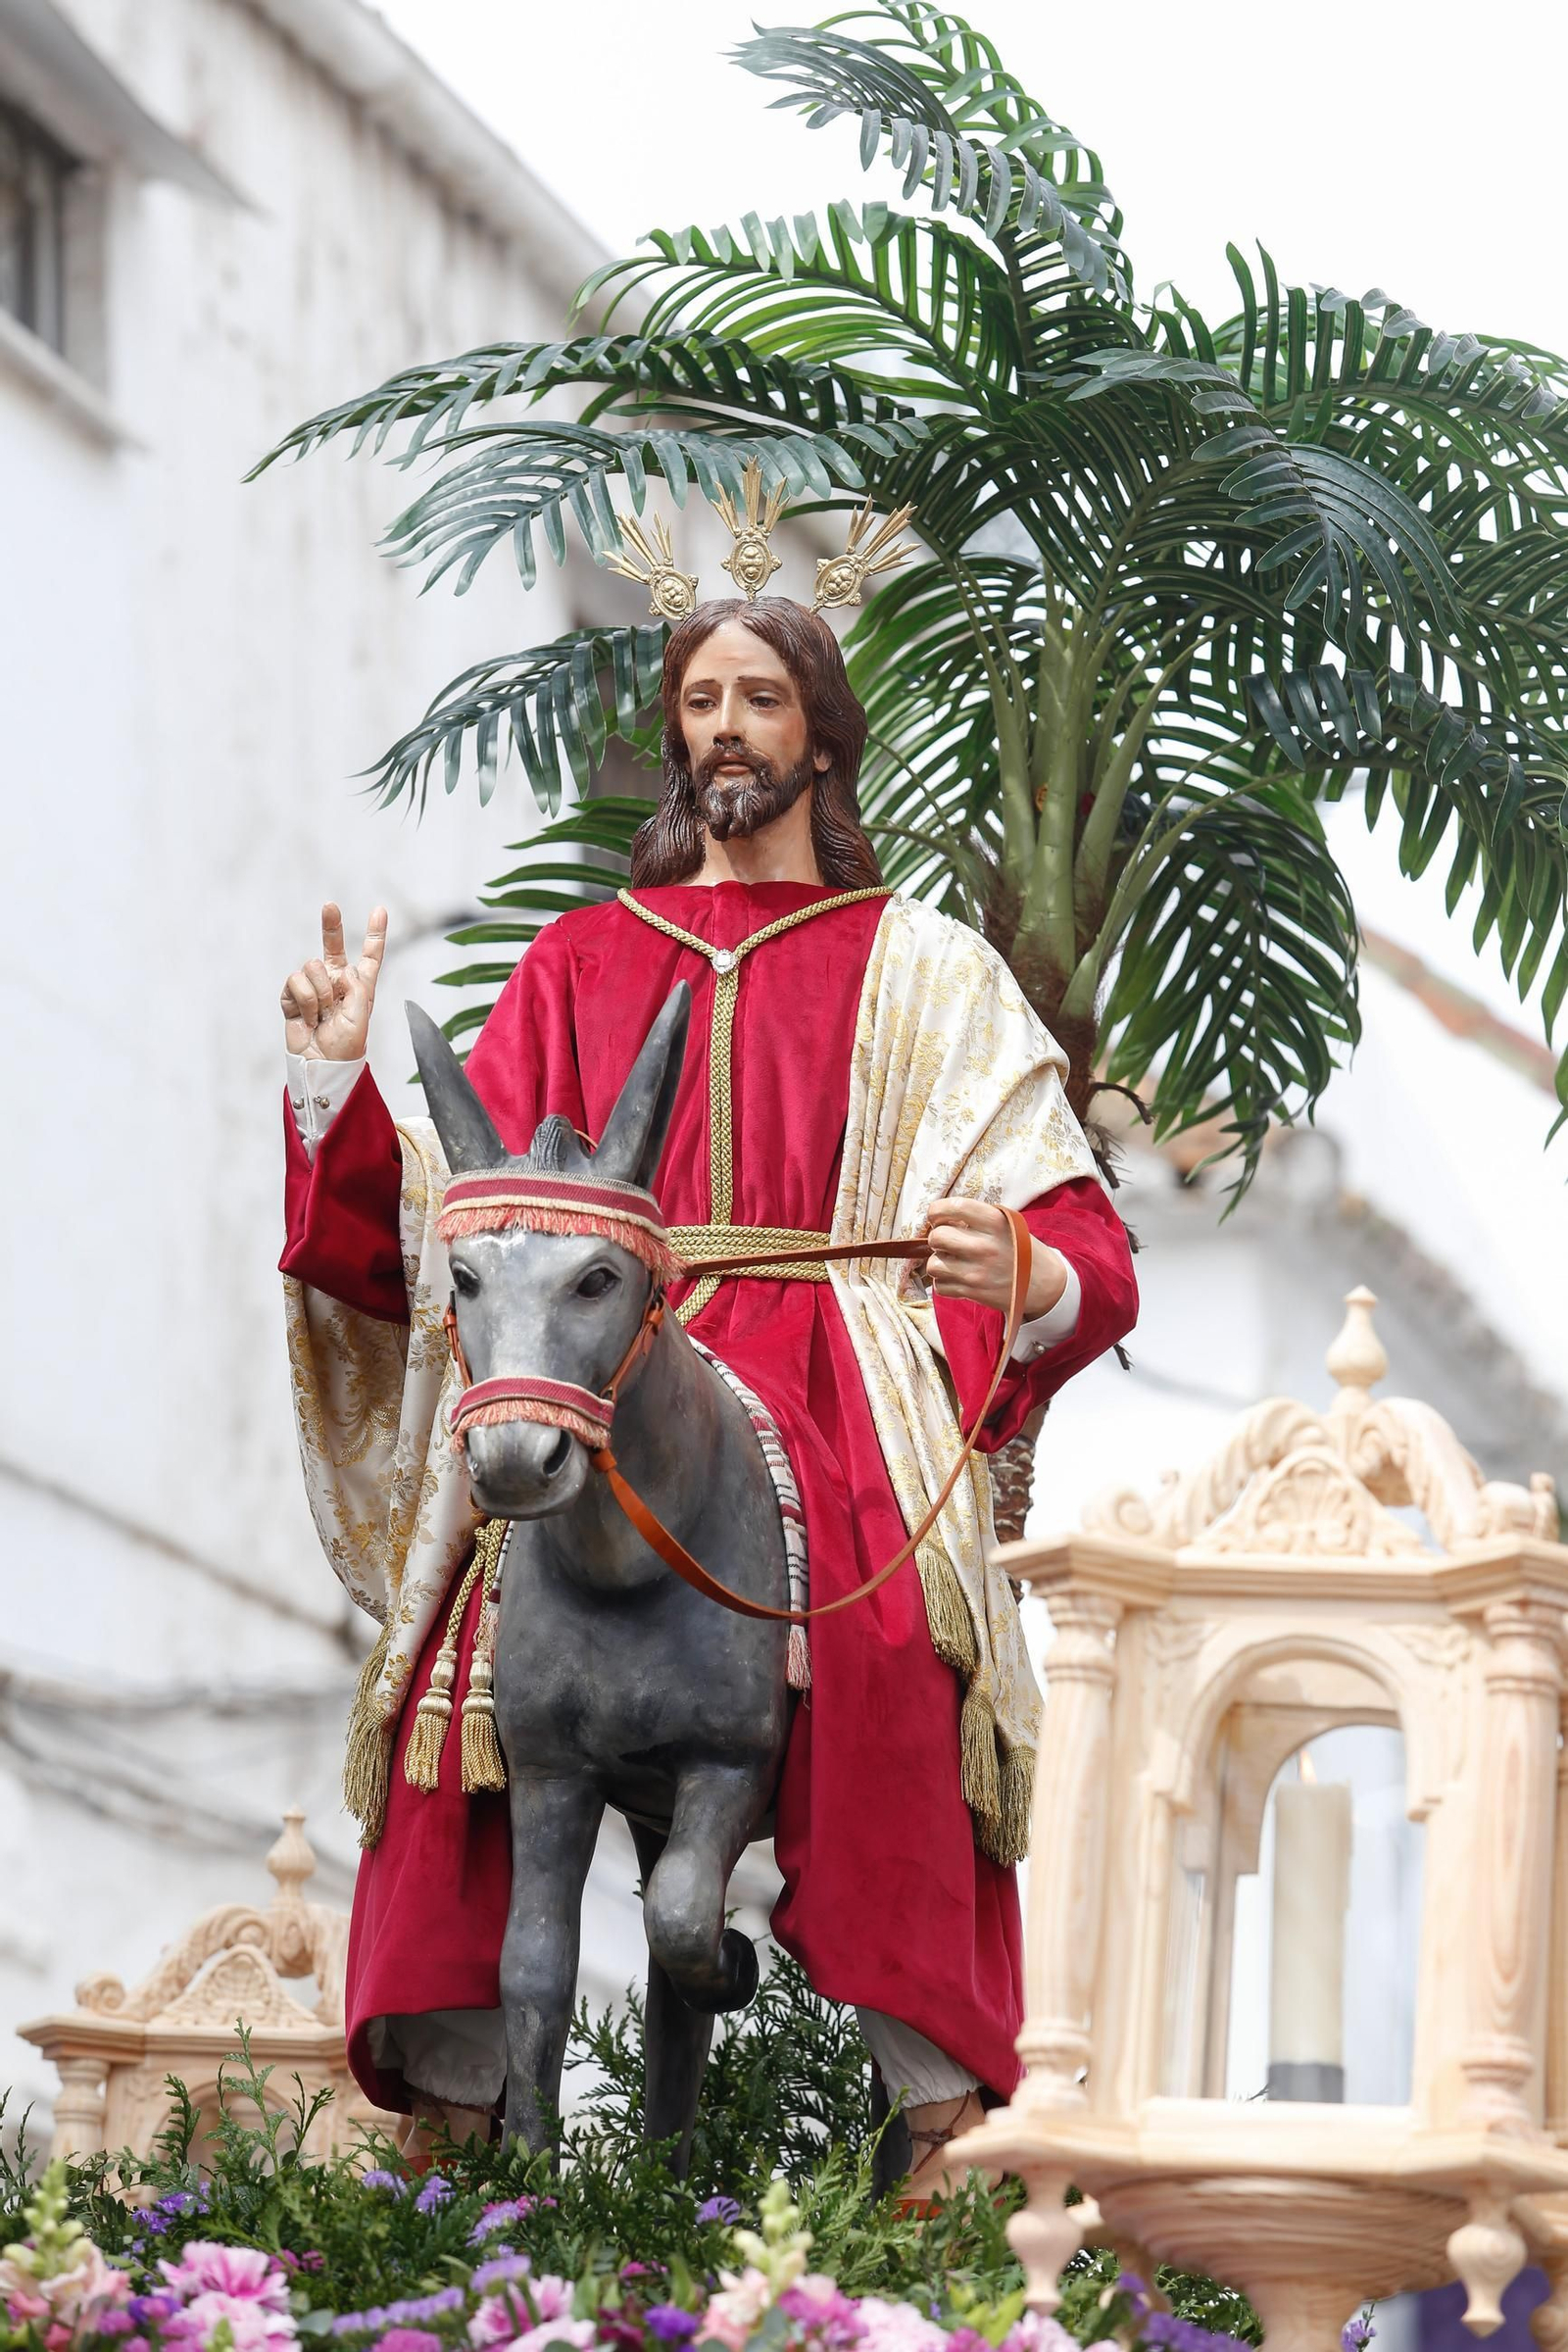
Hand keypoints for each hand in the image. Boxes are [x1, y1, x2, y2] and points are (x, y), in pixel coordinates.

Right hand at [280, 902, 387, 1060]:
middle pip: (333, 947)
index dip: (375, 934)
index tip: (379, 911)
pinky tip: (308, 1017)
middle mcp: (337, 982)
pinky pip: (296, 981)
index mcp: (360, 987)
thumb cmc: (345, 1045)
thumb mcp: (360, 1016)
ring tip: (323, 1014)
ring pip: (312, 966)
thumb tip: (342, 968)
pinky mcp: (293, 996)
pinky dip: (304, 1000)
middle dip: (331, 925)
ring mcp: (314, 987)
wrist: (321, 1064)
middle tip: (330, 906)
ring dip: (319, 992)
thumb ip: (356, 987)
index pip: (369, 957)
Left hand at [921, 1198, 1066, 1320]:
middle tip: (946, 1240)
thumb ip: (978, 1218)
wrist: (1043, 1284)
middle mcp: (984, 1246)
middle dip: (937, 1237)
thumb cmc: (1022, 1250)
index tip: (937, 1214)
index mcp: (995, 1222)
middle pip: (937, 1236)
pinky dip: (945, 1283)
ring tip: (952, 1260)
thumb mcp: (1008, 1224)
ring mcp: (977, 1272)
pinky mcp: (972, 1292)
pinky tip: (958, 1277)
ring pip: (933, 1264)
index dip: (937, 1209)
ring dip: (939, 1262)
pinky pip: (940, 1286)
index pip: (954, 1206)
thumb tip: (943, 1218)